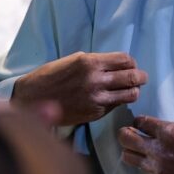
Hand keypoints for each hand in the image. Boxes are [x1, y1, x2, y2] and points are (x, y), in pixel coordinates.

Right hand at [12, 52, 147, 125]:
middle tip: (141, 77)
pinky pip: (116, 106)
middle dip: (141, 77)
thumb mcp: (74, 60)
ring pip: (130, 95)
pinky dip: (119, 101)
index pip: (125, 60)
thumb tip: (120, 65)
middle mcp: (95, 80)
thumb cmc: (53, 75)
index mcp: (90, 62)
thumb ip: (98, 62)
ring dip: (134, 91)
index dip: (132, 62)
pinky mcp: (94, 113)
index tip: (131, 65)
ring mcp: (96, 99)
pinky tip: (113, 98)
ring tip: (131, 89)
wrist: (32, 98)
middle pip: (133, 77)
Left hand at [118, 116, 173, 173]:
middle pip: (126, 139)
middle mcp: (160, 150)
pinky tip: (152, 158)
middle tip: (128, 131)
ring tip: (137, 146)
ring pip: (128, 157)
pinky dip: (144, 162)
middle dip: (125, 133)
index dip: (138, 120)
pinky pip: (143, 169)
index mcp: (170, 131)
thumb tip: (165, 127)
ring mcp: (159, 167)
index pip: (141, 122)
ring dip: (130, 149)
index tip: (140, 122)